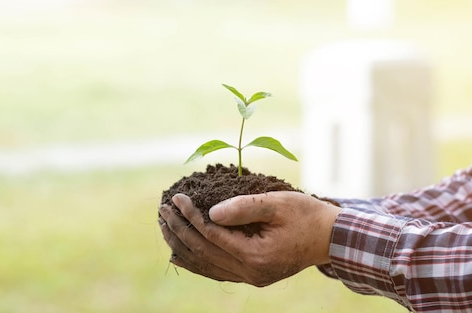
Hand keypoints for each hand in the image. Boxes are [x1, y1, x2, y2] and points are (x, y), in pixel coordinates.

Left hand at [158, 191, 341, 286]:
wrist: (331, 238)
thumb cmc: (307, 215)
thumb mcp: (278, 203)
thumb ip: (243, 207)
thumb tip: (209, 213)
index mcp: (256, 255)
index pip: (211, 234)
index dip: (190, 215)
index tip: (176, 197)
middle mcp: (251, 273)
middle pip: (203, 251)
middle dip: (179, 229)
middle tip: (162, 210)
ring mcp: (251, 278)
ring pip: (206, 265)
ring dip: (182, 245)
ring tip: (164, 226)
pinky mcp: (252, 276)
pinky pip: (216, 271)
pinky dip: (196, 261)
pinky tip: (179, 251)